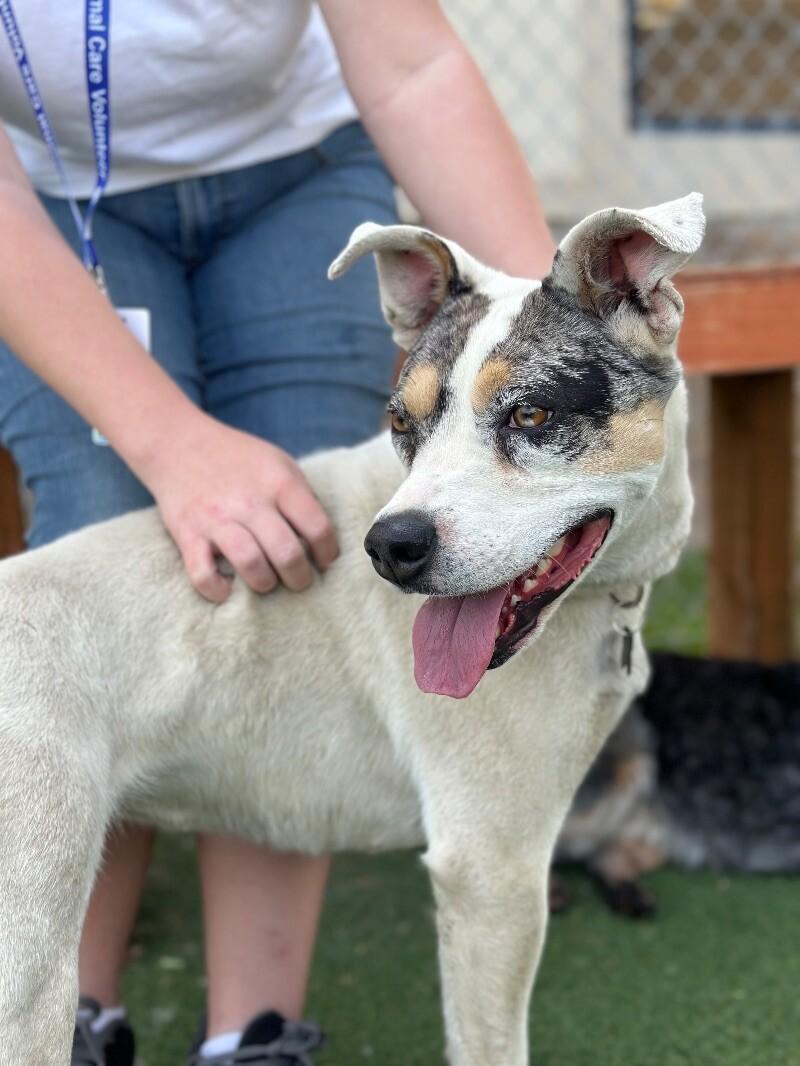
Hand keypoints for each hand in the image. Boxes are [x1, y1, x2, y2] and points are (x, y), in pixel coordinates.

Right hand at [143, 412, 337, 601]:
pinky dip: (216, 589)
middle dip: (300, 577)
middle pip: (287, 552)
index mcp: (279, 483)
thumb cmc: (238, 458)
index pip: (317, 527)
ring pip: (250, 563)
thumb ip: (301, 496)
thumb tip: (321, 538)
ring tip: (267, 582)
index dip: (327, 552)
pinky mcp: (187, 534)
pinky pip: (202, 574)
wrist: (179, 443)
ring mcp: (216, 519)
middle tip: (299, 580)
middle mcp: (250, 502)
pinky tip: (227, 588)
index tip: (324, 561)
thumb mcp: (279, 463)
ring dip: (265, 583)